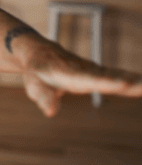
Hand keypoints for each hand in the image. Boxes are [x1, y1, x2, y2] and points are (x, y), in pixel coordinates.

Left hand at [22, 41, 141, 116]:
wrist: (39, 52)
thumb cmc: (36, 71)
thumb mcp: (34, 85)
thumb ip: (44, 97)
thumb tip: (50, 112)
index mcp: (69, 73)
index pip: (90, 79)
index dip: (108, 82)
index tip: (126, 84)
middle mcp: (85, 69)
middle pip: (110, 77)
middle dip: (130, 82)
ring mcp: (94, 70)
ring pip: (117, 75)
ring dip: (136, 81)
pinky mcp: (100, 72)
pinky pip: (118, 76)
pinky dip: (133, 81)